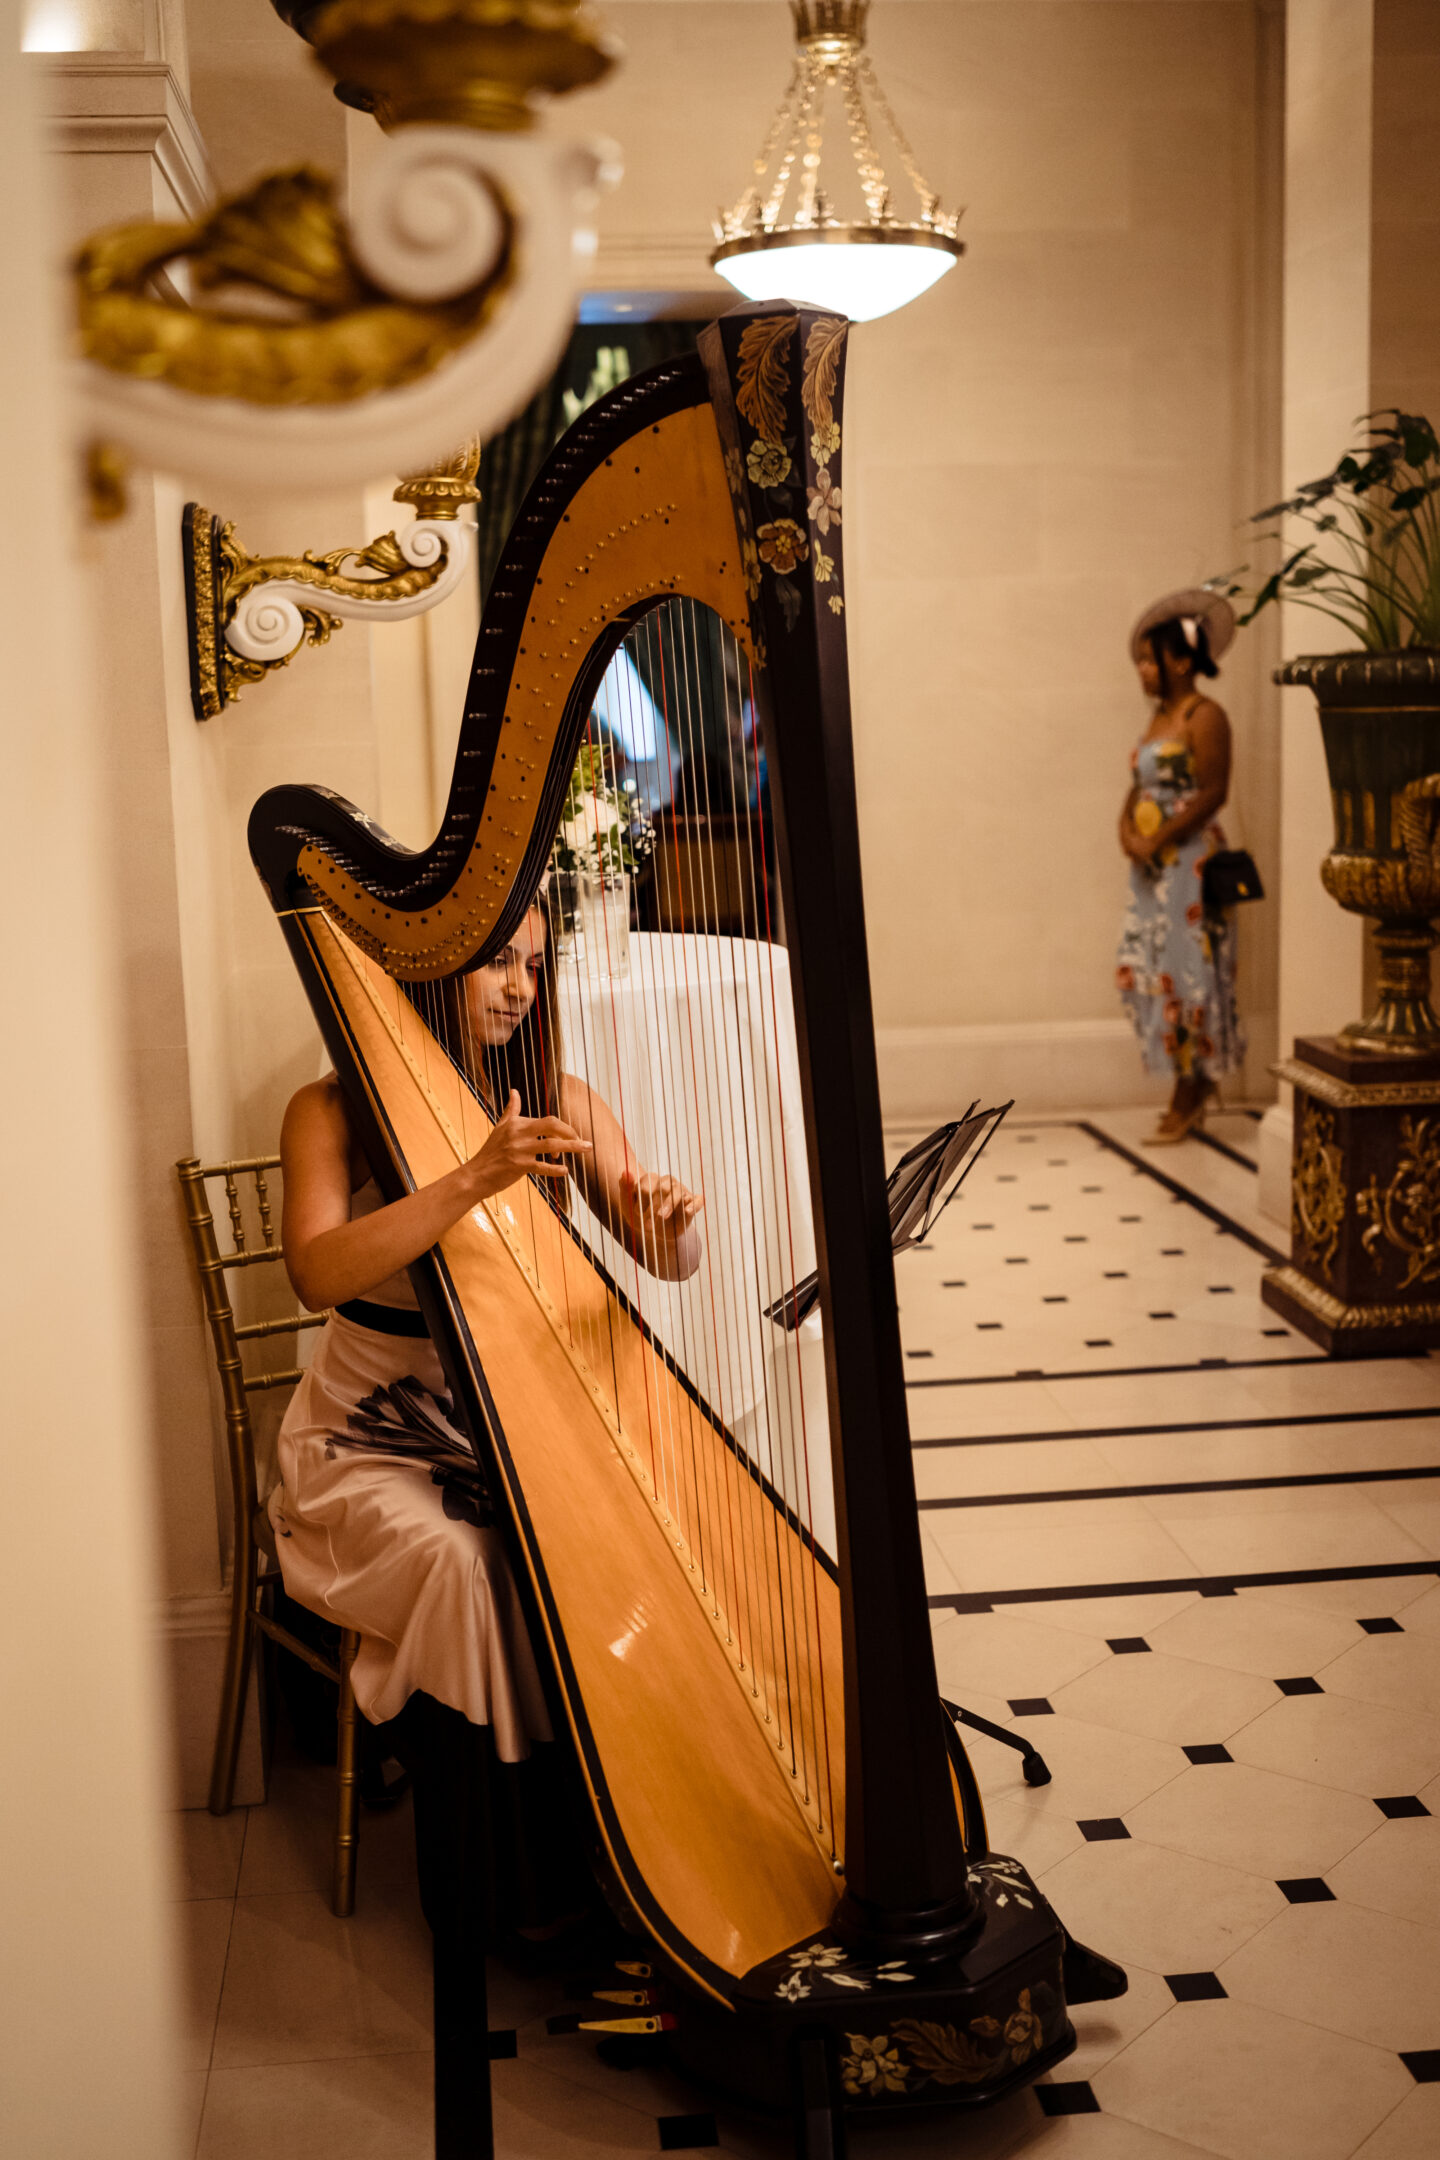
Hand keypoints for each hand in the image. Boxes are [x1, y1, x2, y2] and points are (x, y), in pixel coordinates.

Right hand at [467, 1091, 590, 1198]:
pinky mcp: (518, 1166)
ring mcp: (519, 1150)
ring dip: (572, 1148)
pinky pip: (541, 1167)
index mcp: (517, 1124)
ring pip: (551, 1146)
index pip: (548, 1121)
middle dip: (571, 1132)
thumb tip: (514, 1091)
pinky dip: (555, 1170)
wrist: (476, 1174)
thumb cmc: (490, 1151)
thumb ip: (511, 1109)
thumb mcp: (500, 1127)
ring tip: (586, 1151)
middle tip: (585, 1142)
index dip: (563, 1128)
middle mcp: (519, 1134)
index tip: (571, 1137)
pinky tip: (565, 1171)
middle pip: (552, 1126)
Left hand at [618, 1168, 704, 1275]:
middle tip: (646, 1223)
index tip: (636, 1213)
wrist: (655, 1234)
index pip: (647, 1182)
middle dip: (653, 1205)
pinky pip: (697, 1200)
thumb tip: (625, 1172)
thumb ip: (625, 1188)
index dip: (641, 1198)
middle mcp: (668, 1182)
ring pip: (678, 1191)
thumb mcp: (628, 1205)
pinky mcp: (693, 1202)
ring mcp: (681, 1191)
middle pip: (663, 1187)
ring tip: (661, 1217)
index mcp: (651, 1179)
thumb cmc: (640, 1217)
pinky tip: (687, 1211)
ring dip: (669, 1205)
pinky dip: (694, 1204)